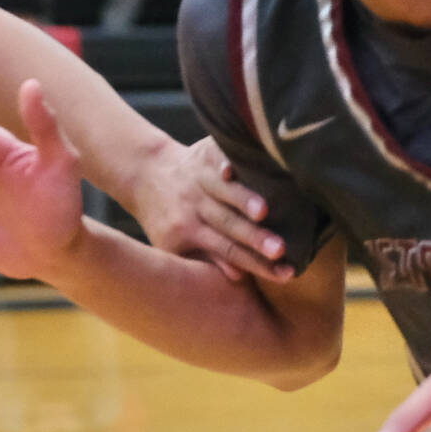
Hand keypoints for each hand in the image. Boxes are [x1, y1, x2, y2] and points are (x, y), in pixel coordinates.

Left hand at [129, 135, 289, 282]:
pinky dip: (224, 161)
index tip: (285, 274)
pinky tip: (233, 167)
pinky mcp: (202, 153)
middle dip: (254, 237)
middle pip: (227, 224)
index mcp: (187, 232)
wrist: (145, 174)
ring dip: (242, 200)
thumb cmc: (168, 218)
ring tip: (263, 211)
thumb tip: (238, 277)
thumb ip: (206, 259)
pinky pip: (216, 157)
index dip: (257, 263)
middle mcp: (193, 206)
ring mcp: (197, 178)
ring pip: (223, 192)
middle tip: (280, 250)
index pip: (227, 251)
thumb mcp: (175, 246)